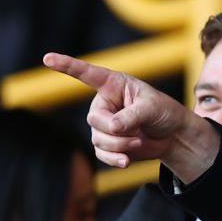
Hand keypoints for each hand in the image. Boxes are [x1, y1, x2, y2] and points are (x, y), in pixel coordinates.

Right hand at [44, 53, 217, 182]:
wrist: (173, 136)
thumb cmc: (164, 112)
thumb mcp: (152, 108)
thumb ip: (131, 115)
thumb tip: (112, 127)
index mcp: (113, 85)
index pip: (87, 74)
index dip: (67, 65)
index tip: (48, 58)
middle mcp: (104, 104)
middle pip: (95, 119)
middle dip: (117, 130)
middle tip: (139, 131)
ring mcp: (103, 125)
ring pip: (99, 139)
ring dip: (122, 144)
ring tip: (140, 140)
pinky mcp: (107, 144)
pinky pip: (102, 154)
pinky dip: (115, 159)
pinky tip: (126, 161)